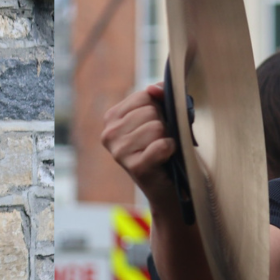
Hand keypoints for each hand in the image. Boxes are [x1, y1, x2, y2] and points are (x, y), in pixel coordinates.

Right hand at [101, 84, 178, 210]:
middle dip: (164, 124)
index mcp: (112, 118)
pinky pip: (161, 145)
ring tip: (162, 151)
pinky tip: (166, 158)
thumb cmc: (164, 149)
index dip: (160, 107)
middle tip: (160, 141)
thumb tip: (154, 88)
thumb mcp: (159, 117)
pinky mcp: (135, 167)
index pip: (144, 95)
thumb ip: (158, 97)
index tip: (159, 123)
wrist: (168, 190)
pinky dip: (170, 149)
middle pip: (151, 110)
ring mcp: (119, 152)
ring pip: (157, 126)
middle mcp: (109, 134)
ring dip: (167, 138)